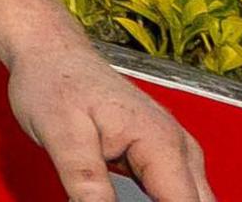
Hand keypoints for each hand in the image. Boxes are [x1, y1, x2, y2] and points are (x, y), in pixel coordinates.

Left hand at [3, 38, 209, 201]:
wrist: (51, 54)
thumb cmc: (55, 82)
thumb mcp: (60, 135)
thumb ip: (86, 183)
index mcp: (161, 142)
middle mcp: (178, 146)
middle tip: (119, 198)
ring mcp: (174, 151)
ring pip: (190, 201)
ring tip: (114, 193)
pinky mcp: (160, 156)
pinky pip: (174, 195)